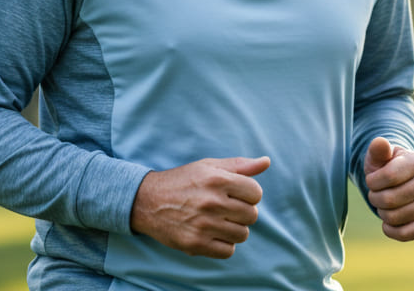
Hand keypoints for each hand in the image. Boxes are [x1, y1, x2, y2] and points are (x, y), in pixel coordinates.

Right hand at [130, 156, 269, 258]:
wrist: (147, 201)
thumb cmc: (182, 181)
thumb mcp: (209, 166)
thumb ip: (239, 165)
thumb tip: (266, 161)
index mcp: (217, 180)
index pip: (256, 193)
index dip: (250, 195)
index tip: (237, 195)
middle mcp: (211, 202)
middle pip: (252, 215)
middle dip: (243, 213)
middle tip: (227, 209)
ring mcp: (203, 225)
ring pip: (242, 234)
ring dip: (234, 230)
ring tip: (220, 222)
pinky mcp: (195, 244)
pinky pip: (228, 251)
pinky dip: (224, 245)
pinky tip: (213, 234)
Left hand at [364, 137, 413, 240]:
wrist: (400, 182)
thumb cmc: (385, 167)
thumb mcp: (379, 157)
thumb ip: (377, 150)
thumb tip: (379, 143)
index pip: (387, 177)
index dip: (372, 182)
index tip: (372, 179)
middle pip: (389, 199)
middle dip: (374, 198)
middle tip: (377, 193)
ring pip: (393, 217)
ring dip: (381, 212)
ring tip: (385, 204)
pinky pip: (405, 234)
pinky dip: (390, 230)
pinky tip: (389, 222)